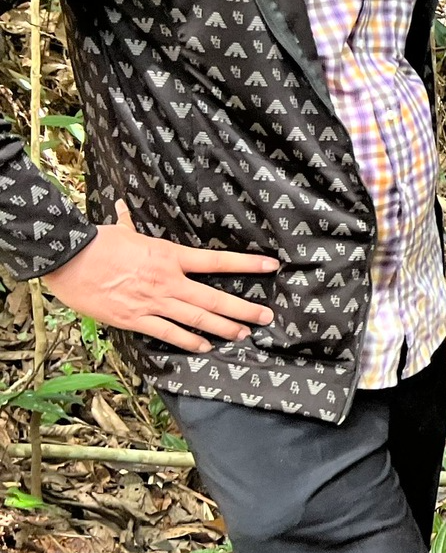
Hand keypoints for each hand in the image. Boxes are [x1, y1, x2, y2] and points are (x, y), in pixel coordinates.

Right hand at [42, 201, 280, 352]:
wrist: (68, 260)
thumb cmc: (96, 243)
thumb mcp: (120, 230)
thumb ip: (128, 222)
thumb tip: (123, 206)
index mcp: (170, 256)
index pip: (217, 261)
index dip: (247, 264)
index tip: (271, 266)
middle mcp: (169, 281)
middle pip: (214, 299)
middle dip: (243, 310)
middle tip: (266, 317)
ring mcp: (153, 302)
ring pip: (197, 319)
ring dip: (223, 328)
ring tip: (243, 334)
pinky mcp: (135, 318)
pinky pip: (168, 333)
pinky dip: (189, 341)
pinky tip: (204, 347)